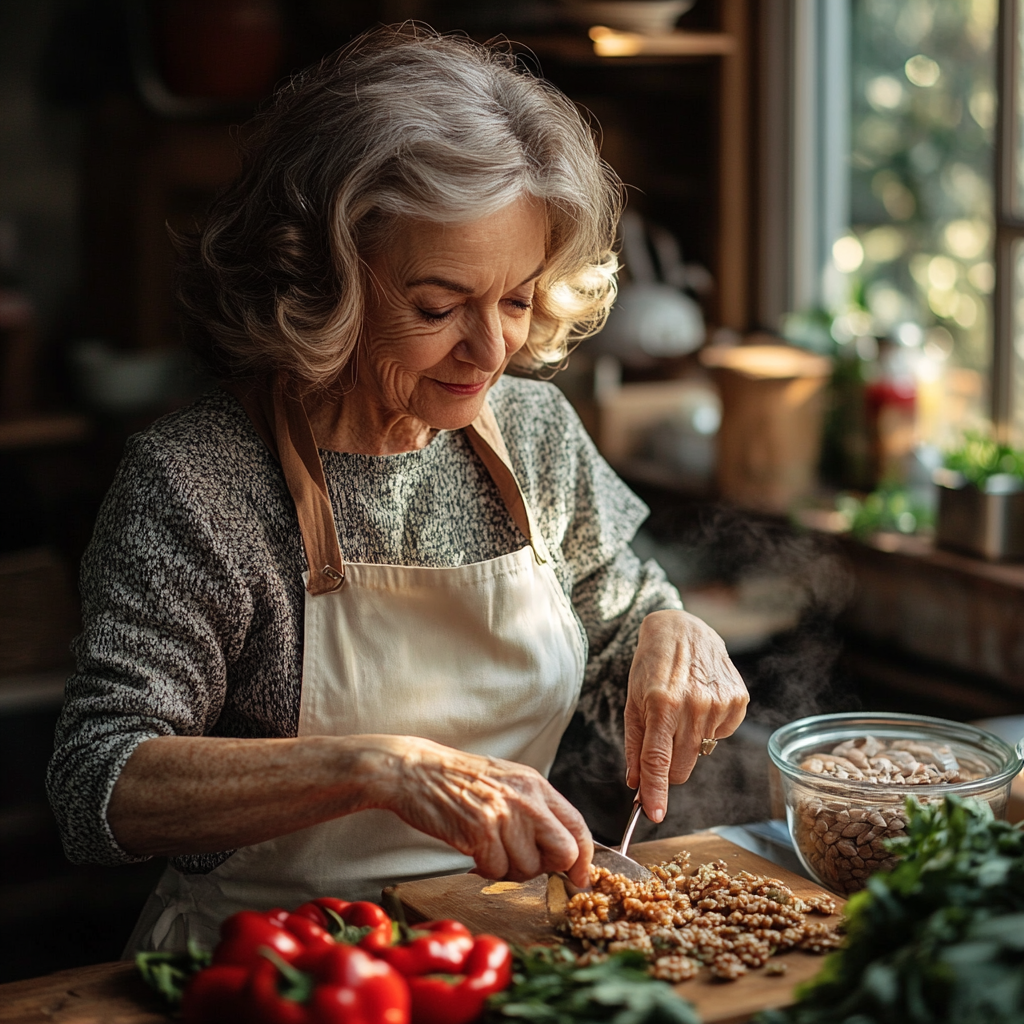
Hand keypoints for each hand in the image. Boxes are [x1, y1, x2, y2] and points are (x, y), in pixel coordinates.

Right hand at [372, 736, 593, 889]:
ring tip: (490, 851)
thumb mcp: (507, 781)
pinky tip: (474, 853)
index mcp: (535, 785)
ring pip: (528, 869)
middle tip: (526, 864)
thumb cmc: (459, 779)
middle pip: (564, 852)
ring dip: (510, 870)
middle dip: (549, 868)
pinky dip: (486, 871)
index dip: (584, 858)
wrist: (416, 771)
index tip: (579, 876)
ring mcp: (504, 816)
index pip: (577, 826)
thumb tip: (563, 848)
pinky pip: (497, 871)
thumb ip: (535, 808)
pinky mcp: (480, 832)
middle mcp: (526, 799)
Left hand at [624, 610, 748, 821]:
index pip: (658, 760)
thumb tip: (636, 783)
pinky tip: (701, 702)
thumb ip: (634, 744)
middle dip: (668, 767)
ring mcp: (719, 702)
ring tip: (681, 709)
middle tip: (662, 741)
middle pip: (681, 766)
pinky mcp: (738, 700)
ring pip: (700, 753)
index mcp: (661, 703)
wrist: (682, 628)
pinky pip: (720, 736)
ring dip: (688, 742)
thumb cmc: (651, 665)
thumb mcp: (633, 700)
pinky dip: (708, 728)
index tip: (653, 815)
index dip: (656, 792)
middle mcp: (693, 704)